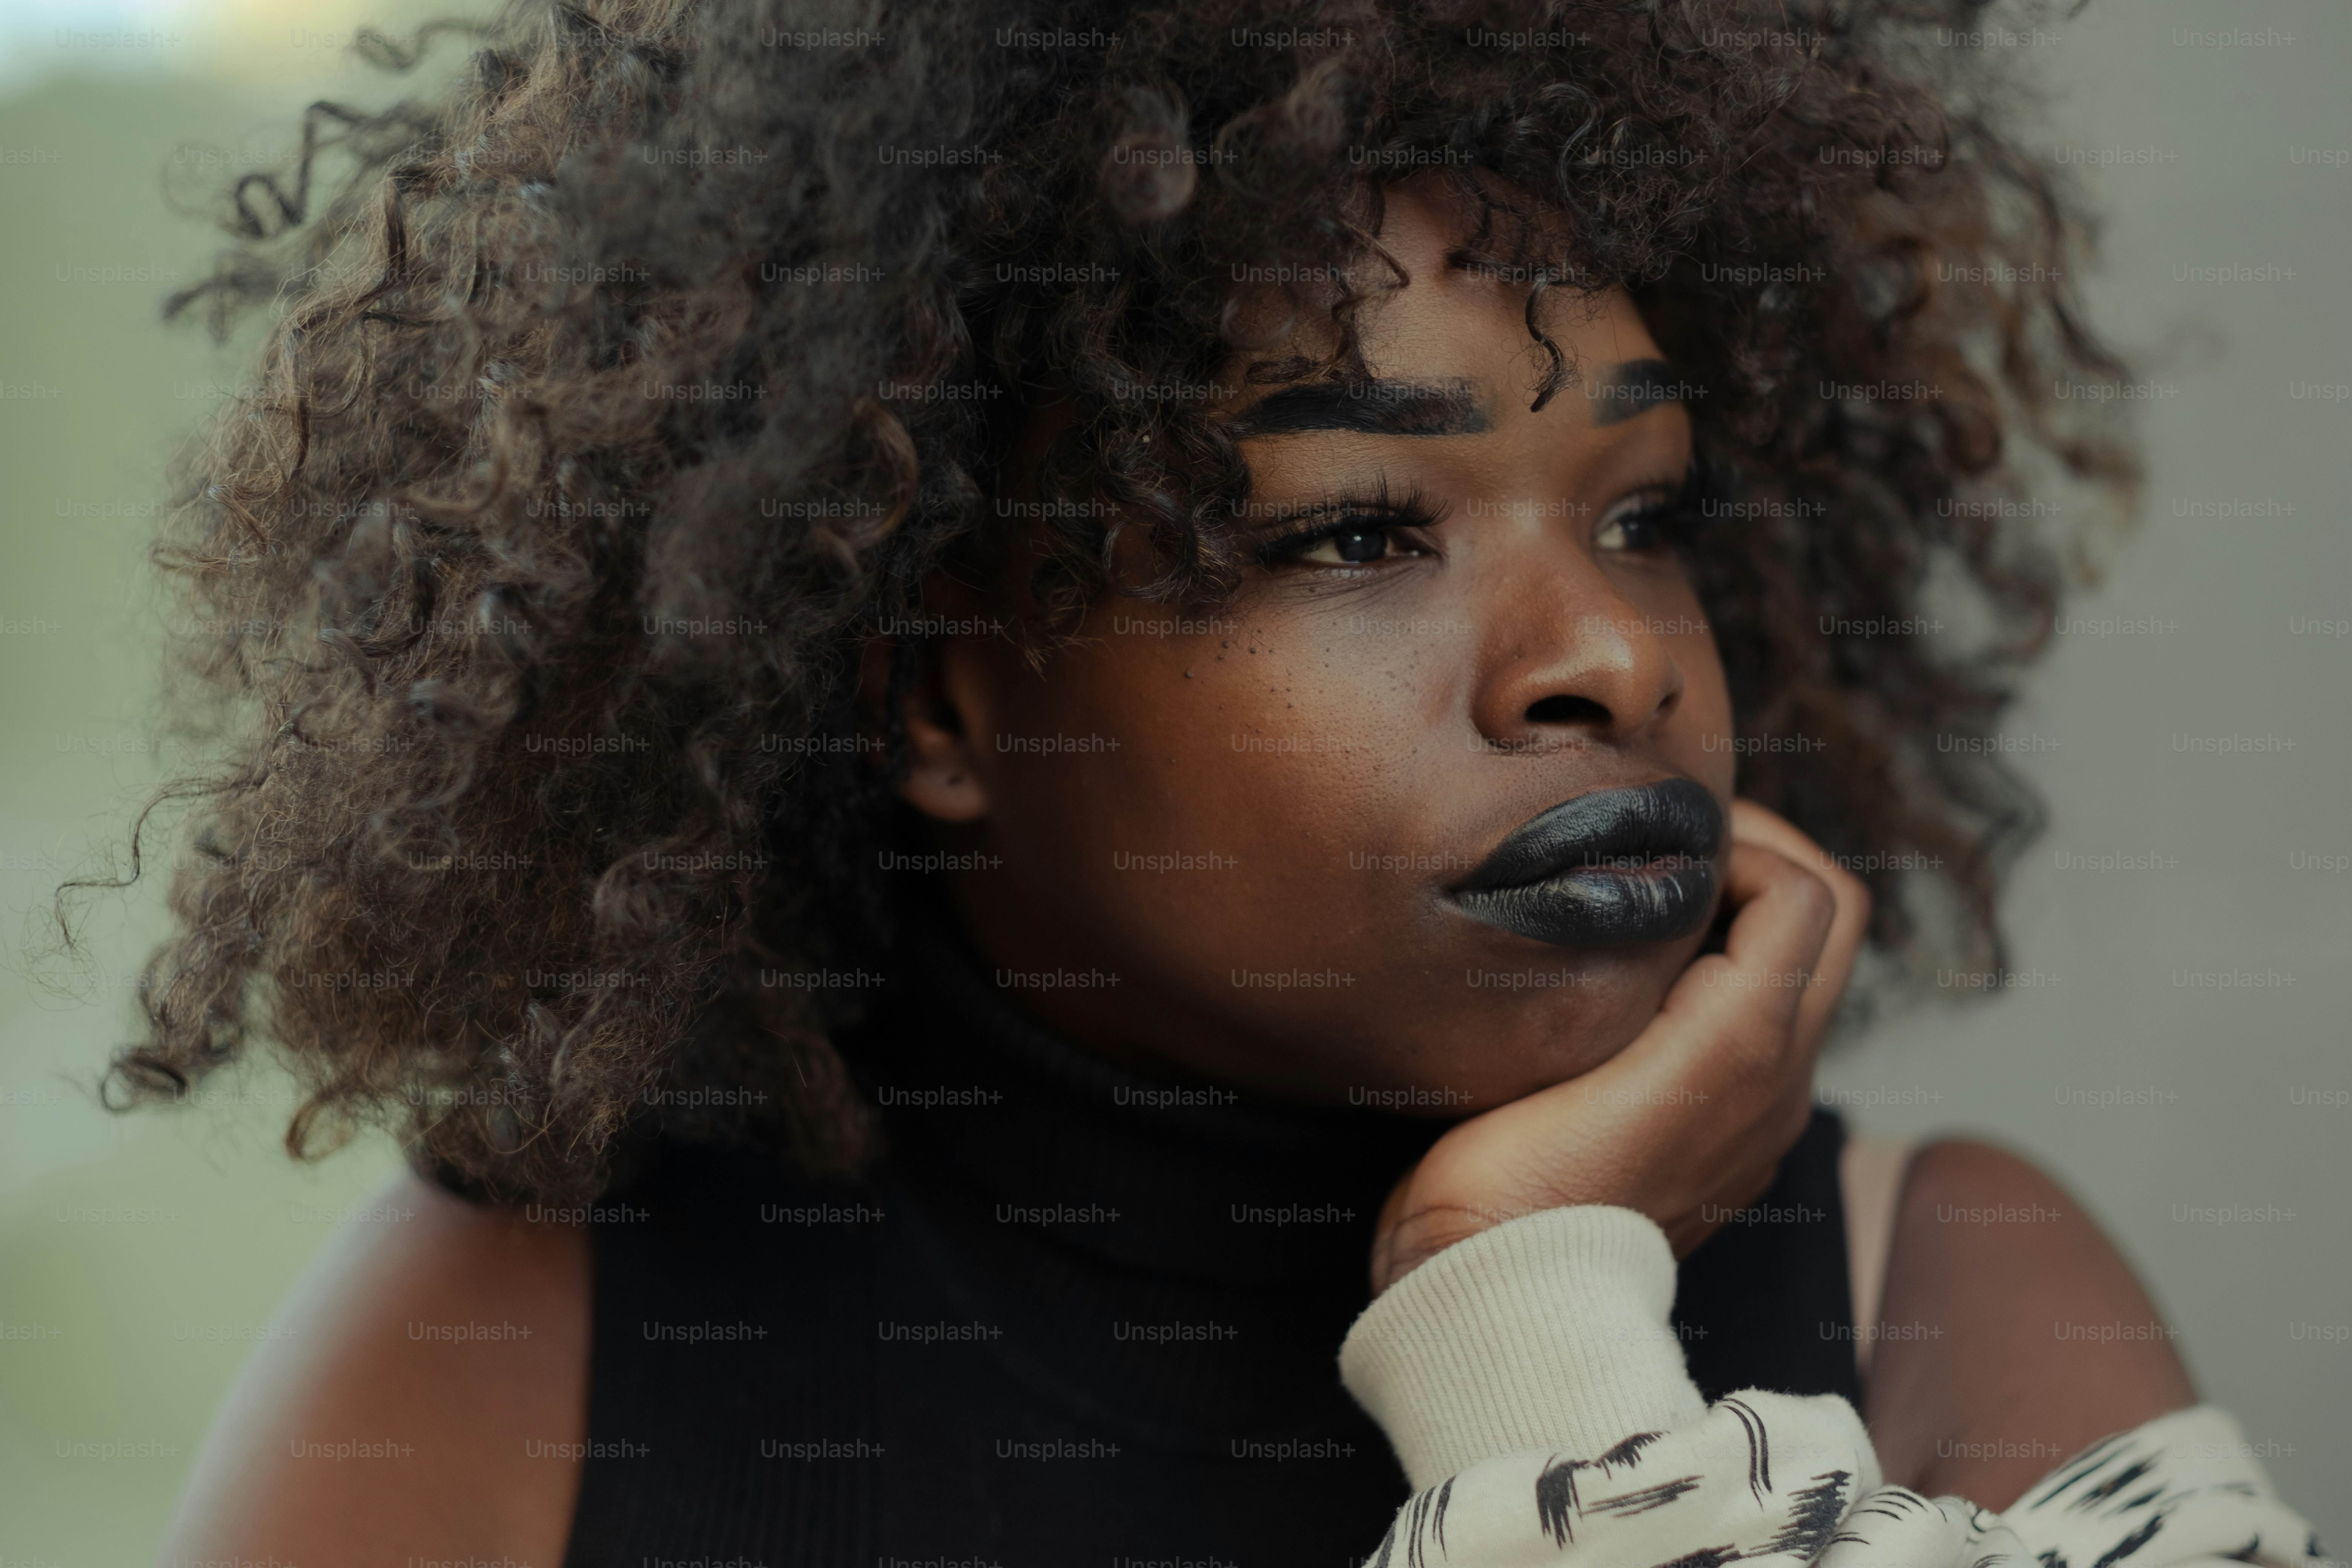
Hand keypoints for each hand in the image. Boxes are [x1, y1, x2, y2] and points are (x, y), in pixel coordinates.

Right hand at [1369, 799, 1870, 1292]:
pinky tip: (1625, 977)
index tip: (1664, 837)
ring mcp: (1743, 1118)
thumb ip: (1683, 968)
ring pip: (1785, 974)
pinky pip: (1741, 1026)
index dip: (1750, 841)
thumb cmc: (1529, 1185)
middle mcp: (1776, 1085)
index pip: (1814, 894)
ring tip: (1642, 895)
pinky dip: (1709, 976)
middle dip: (1764, 863)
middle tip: (1674, 841)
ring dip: (1736, 918)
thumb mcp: (1614, 1053)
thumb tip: (1700, 875)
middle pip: (1824, 926)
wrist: (1497, 1297)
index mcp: (1760, 1052)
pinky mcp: (1699, 1142)